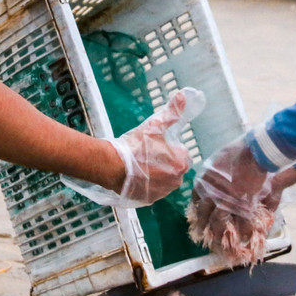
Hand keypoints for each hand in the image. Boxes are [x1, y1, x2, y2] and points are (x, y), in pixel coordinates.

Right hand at [62, 87, 204, 207]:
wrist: (112, 166)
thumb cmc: (135, 146)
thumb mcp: (154, 126)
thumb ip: (172, 112)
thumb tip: (183, 95)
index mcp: (181, 163)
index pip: (181, 154)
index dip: (169, 148)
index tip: (156, 146)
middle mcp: (176, 181)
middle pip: (173, 168)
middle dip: (164, 162)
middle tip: (147, 155)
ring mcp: (162, 193)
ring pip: (163, 180)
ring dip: (156, 174)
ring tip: (140, 165)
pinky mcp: (149, 200)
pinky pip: (152, 190)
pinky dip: (146, 184)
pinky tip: (136, 176)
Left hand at [189, 139, 295, 264]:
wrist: (253, 152)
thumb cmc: (237, 152)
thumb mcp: (217, 160)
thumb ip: (212, 173)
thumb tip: (210, 179)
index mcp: (203, 181)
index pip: (196, 199)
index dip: (197, 210)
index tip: (198, 217)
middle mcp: (210, 194)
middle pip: (204, 215)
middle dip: (203, 227)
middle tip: (202, 236)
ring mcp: (225, 202)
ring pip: (219, 223)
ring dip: (219, 234)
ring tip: (220, 244)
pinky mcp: (241, 206)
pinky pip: (240, 223)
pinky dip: (243, 232)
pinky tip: (243, 239)